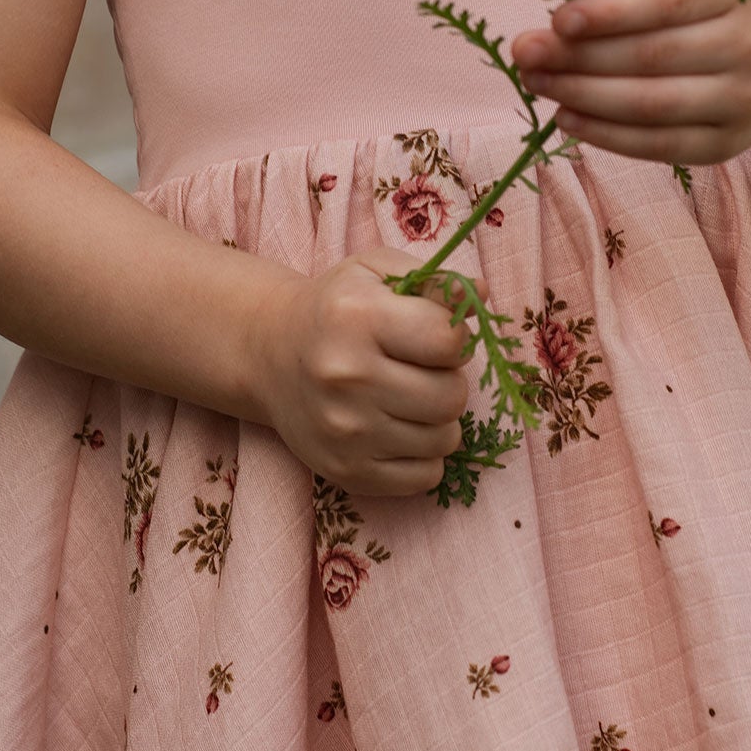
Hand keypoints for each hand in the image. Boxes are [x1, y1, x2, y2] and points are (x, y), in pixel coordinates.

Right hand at [247, 256, 470, 497]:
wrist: (270, 354)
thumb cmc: (338, 307)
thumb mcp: (378, 272)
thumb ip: (435, 280)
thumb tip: (480, 296)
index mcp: (358, 319)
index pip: (450, 340)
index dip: (454, 337)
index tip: (433, 335)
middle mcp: (347, 377)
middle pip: (452, 396)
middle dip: (448, 380)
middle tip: (421, 370)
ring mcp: (345, 431)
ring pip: (445, 439)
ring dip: (439, 419)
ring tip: (409, 398)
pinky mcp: (346, 471)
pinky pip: (425, 477)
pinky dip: (424, 455)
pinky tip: (399, 429)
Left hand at [509, 0, 750, 165]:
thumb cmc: (715, 6)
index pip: (671, 1)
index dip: (612, 13)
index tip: (558, 19)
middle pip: (653, 57)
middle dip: (580, 56)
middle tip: (525, 52)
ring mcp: (744, 102)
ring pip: (652, 105)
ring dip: (583, 95)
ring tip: (536, 81)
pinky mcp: (727, 145)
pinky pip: (658, 146)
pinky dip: (606, 135)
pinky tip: (566, 116)